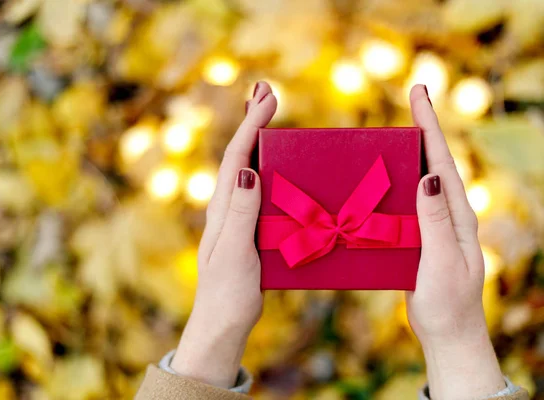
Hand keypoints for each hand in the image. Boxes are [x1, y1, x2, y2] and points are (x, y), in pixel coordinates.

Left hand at [170, 82, 276, 387]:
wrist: (222, 323)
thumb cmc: (226, 292)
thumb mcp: (235, 252)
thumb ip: (241, 213)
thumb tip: (248, 169)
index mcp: (223, 209)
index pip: (236, 157)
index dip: (251, 125)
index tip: (267, 97)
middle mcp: (227, 207)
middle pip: (239, 155)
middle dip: (252, 121)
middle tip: (266, 92)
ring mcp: (237, 218)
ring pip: (249, 170)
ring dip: (259, 141)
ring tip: (271, 116)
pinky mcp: (249, 230)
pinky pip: (260, 192)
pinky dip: (270, 169)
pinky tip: (281, 168)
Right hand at [406, 85, 505, 398]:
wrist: (447, 334)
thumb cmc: (448, 301)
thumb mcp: (442, 260)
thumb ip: (436, 220)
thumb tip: (428, 175)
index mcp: (458, 215)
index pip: (443, 161)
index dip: (431, 125)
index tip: (420, 92)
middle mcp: (447, 214)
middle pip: (434, 162)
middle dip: (423, 128)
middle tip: (412, 98)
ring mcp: (433, 225)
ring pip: (418, 181)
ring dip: (407, 154)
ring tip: (390, 131)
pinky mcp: (417, 238)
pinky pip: (404, 203)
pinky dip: (393, 183)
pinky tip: (378, 180)